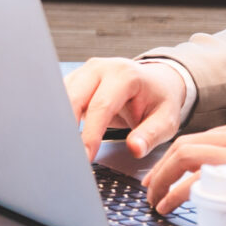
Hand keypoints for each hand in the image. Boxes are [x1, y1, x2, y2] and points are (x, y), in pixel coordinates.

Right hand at [65, 57, 190, 158]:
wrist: (156, 82)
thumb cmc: (159, 101)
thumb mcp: (166, 120)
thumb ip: (150, 135)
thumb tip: (135, 149)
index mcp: (124, 75)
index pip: (100, 106)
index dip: (90, 133)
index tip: (85, 156)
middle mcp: (101, 68)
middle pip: (73, 97)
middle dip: (68, 128)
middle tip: (68, 156)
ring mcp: (85, 71)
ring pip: (62, 96)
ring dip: (60, 122)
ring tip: (62, 147)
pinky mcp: (76, 78)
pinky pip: (60, 97)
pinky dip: (59, 117)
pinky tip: (61, 136)